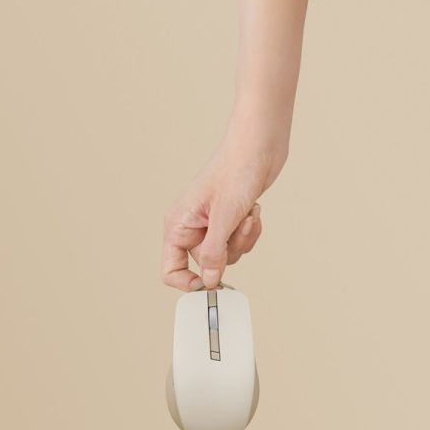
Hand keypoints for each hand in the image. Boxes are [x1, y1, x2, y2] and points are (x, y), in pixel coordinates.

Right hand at [161, 116, 287, 290]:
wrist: (259, 147)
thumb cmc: (236, 170)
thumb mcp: (224, 218)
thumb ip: (213, 253)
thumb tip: (208, 281)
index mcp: (178, 225)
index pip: (170, 269)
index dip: (188, 282)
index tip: (210, 283)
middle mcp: (191, 227)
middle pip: (206, 265)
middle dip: (228, 251)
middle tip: (237, 227)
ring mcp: (211, 224)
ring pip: (227, 255)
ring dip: (243, 239)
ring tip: (247, 213)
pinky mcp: (229, 221)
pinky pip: (240, 243)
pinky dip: (250, 231)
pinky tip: (252, 211)